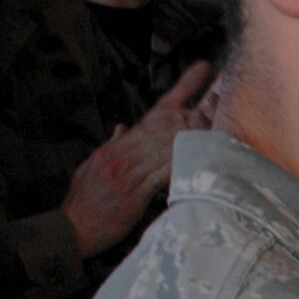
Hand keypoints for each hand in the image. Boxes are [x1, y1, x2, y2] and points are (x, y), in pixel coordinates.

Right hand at [60, 60, 214, 258]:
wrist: (71, 228)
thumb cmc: (85, 201)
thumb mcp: (92, 167)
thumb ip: (111, 146)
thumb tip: (122, 128)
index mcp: (119, 146)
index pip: (157, 111)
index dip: (182, 89)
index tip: (204, 70)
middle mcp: (124, 153)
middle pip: (169, 123)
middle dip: (199, 105)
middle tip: (227, 89)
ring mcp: (128, 172)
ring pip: (169, 145)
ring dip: (197, 132)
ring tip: (223, 117)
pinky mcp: (132, 194)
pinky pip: (161, 176)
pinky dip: (180, 165)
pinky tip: (200, 157)